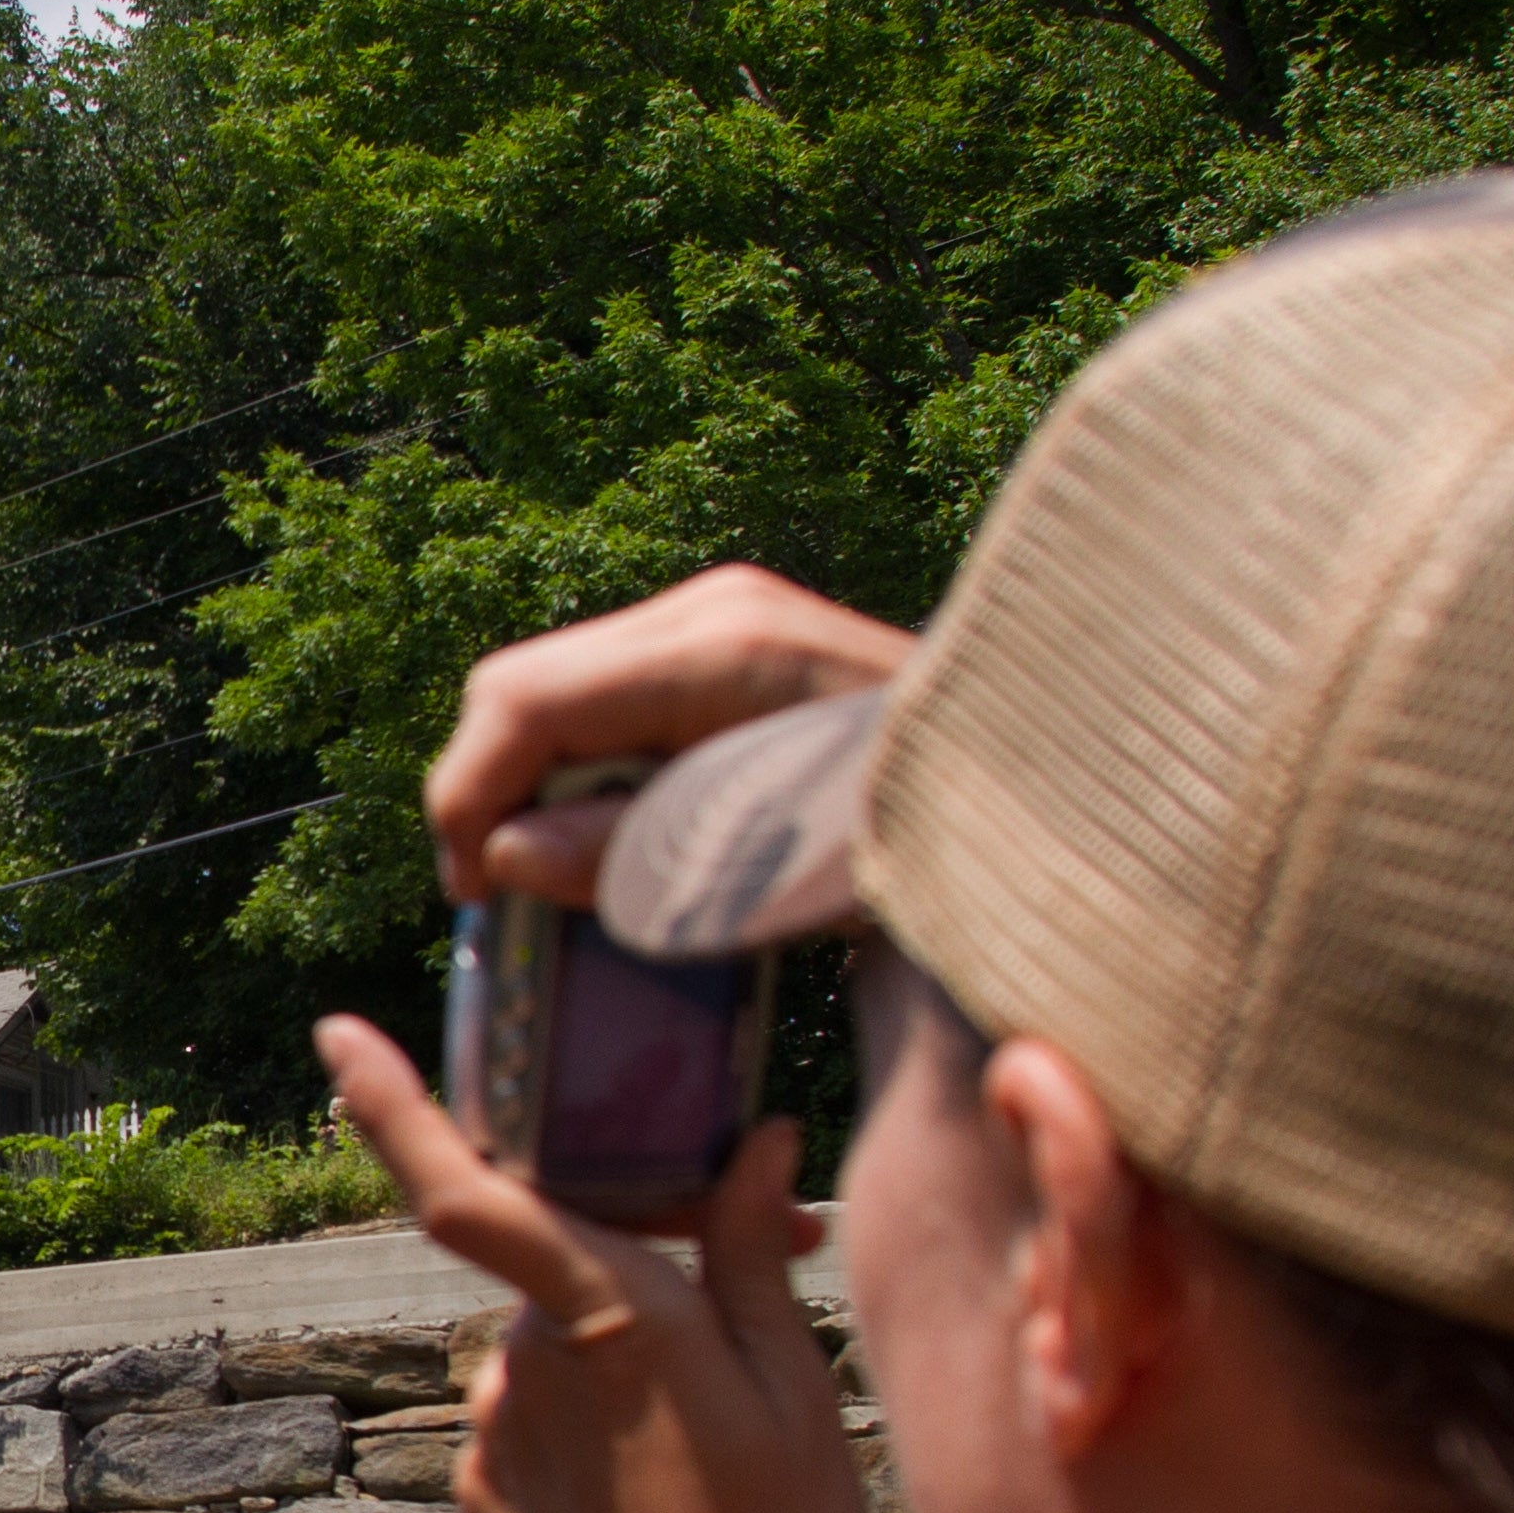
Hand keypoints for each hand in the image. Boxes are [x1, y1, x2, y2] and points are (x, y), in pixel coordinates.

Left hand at [319, 1012, 879, 1512]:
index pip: (465, 1184)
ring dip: (623, 1335)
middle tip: (756, 1269)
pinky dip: (597, 1405)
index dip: (390, 1102)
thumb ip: (751, 1258)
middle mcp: (523, 1361)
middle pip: (552, 1246)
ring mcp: (493, 1427)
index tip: (335, 1031)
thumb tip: (755, 1142)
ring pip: (552, 1328)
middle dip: (633, 1237)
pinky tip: (670, 1478)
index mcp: (604, 1316)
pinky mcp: (485, 1485)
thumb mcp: (798, 1397)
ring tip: (726, 1424)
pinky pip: (539, 1402)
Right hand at [425, 564, 913, 906]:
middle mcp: (709, 611)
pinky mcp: (731, 646)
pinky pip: (606, 702)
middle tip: (507, 900)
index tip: (479, 900)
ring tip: (563, 881)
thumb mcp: (782, 877)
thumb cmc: (932, 841)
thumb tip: (508, 857)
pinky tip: (624, 839)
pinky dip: (586, 774)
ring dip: (537, 789)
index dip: (468, 802)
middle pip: (520, 687)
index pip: (520, 702)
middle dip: (491, 794)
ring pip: (553, 694)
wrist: (1044, 786)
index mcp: (718, 652)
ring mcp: (721, 618)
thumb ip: (640, 864)